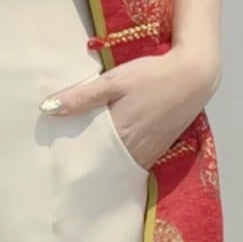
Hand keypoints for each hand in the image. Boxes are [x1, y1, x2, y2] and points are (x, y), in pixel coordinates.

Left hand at [39, 43, 220, 171]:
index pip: (87, 156)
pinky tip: (111, 153)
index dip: (71, 158)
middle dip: (85, 164)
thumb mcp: (115, 80)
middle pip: (102, 165)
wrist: (195, 76)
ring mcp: (149, 152)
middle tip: (65, 161)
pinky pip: (134, 163)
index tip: (55, 159)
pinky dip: (121, 161)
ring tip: (84, 158)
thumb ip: (82, 97)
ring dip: (103, 164)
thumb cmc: (153, 75)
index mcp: (120, 134)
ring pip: (119, 166)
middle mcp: (135, 149)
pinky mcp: (159, 149)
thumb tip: (48, 108)